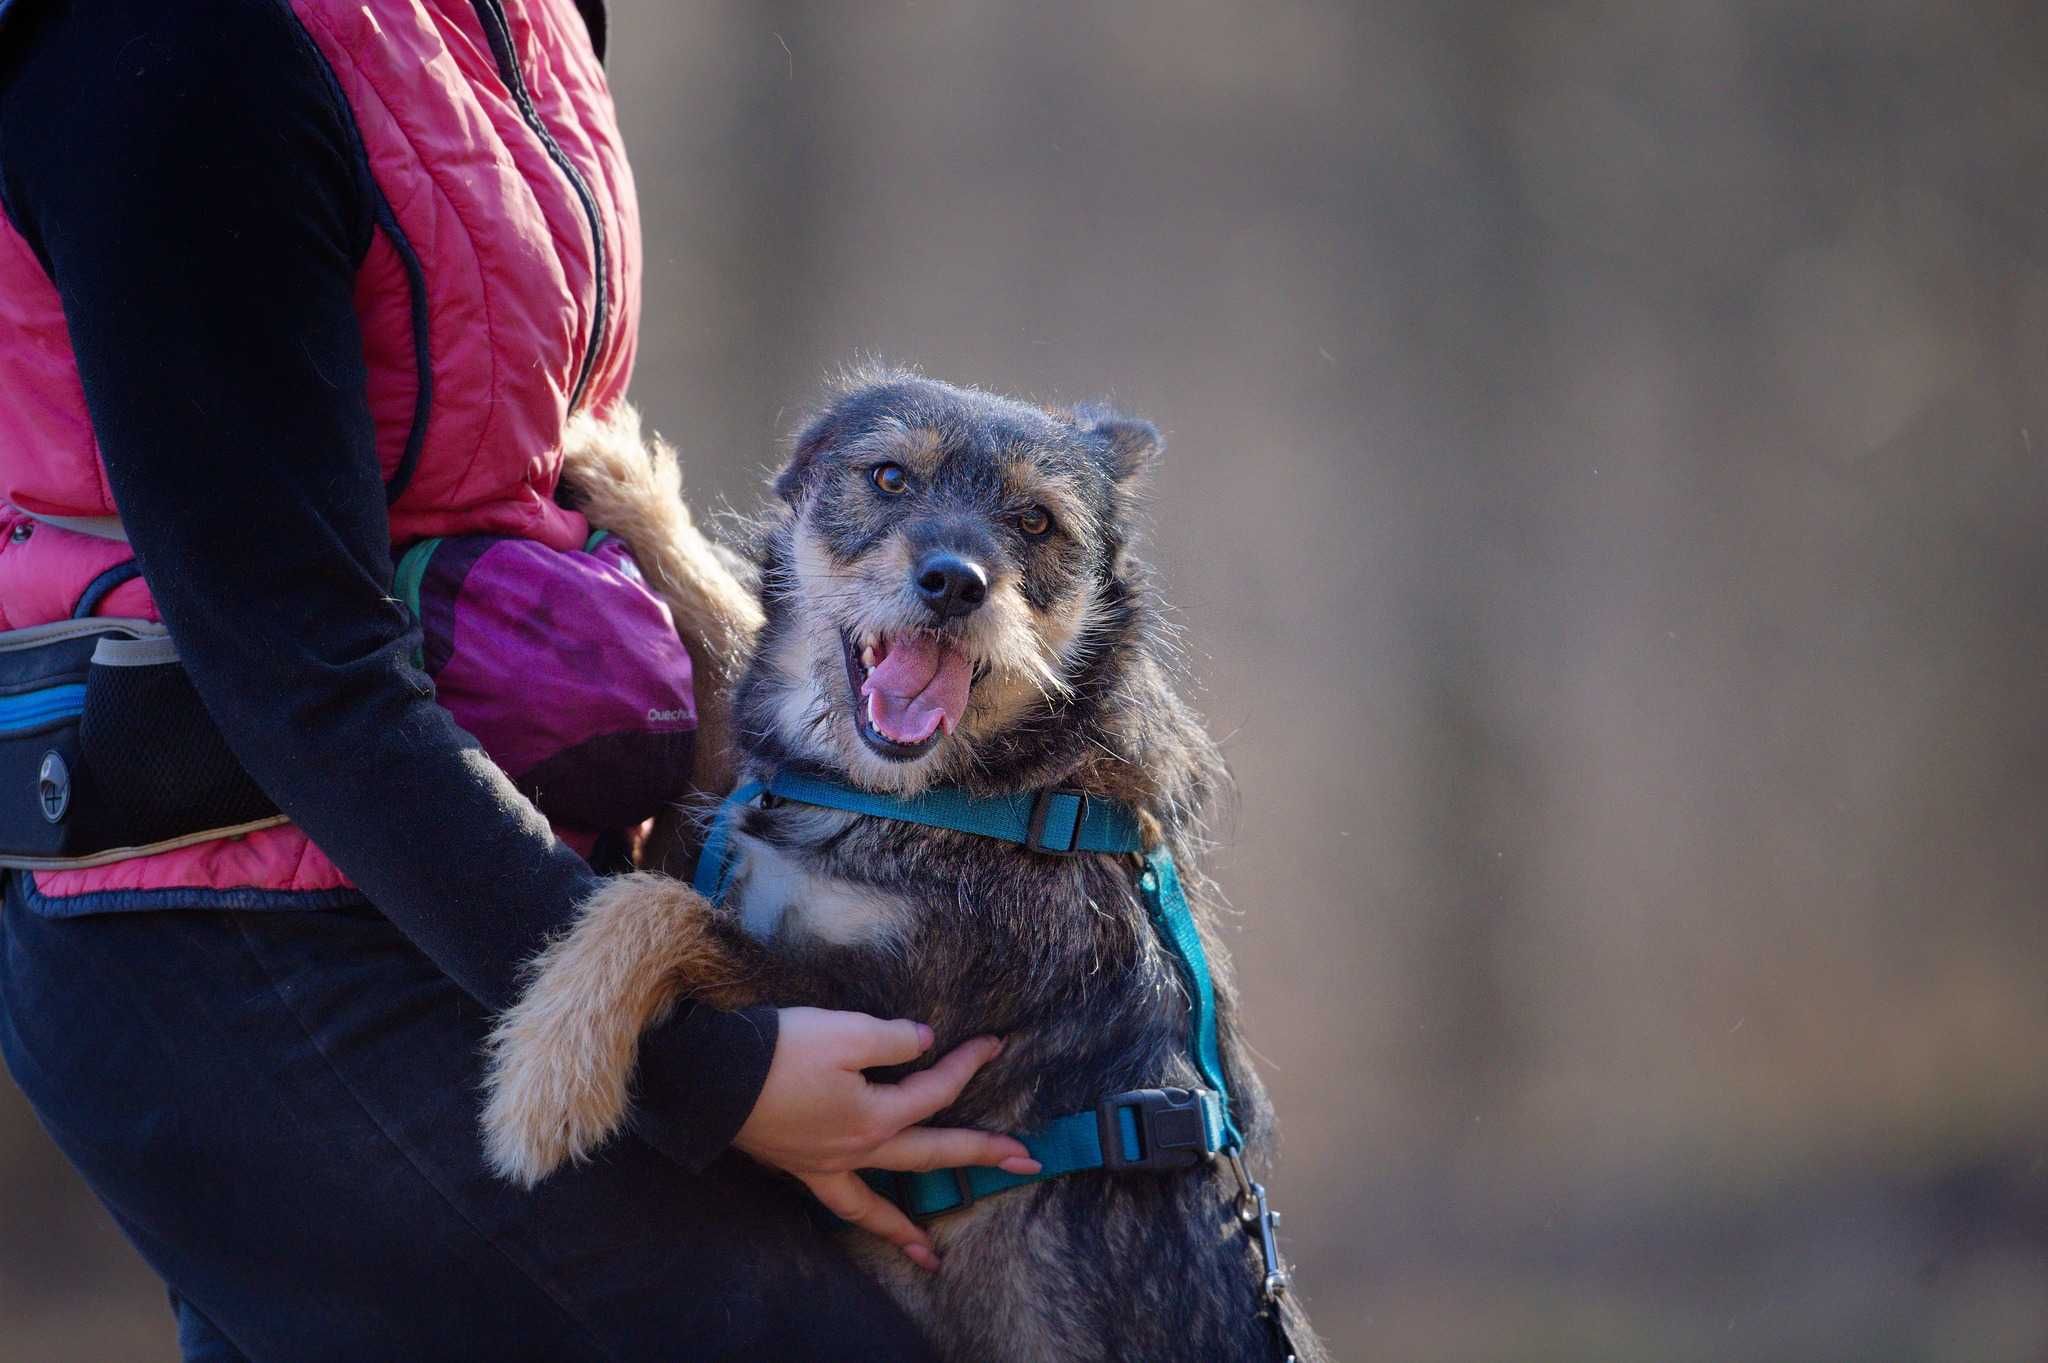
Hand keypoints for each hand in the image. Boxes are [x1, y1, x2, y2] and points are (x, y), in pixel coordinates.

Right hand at [732, 1006, 1037, 1270]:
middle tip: (1028, 1161)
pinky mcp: (800, 1166)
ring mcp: (828, 1165)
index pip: (937, 1089)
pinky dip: (859, 1217)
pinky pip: (838, 1203)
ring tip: (931, 1256)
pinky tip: (867, 1220)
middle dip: (982, 1154)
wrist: (713, 1077)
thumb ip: (895, 1039)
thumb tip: (925, 1043)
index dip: (969, 1064)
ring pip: (879, 1203)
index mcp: (876, 1116)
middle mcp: (859, 1150)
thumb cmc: (781, 1051)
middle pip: (932, 1153)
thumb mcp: (846, 1031)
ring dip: (908, 1228)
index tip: (997, 1044)